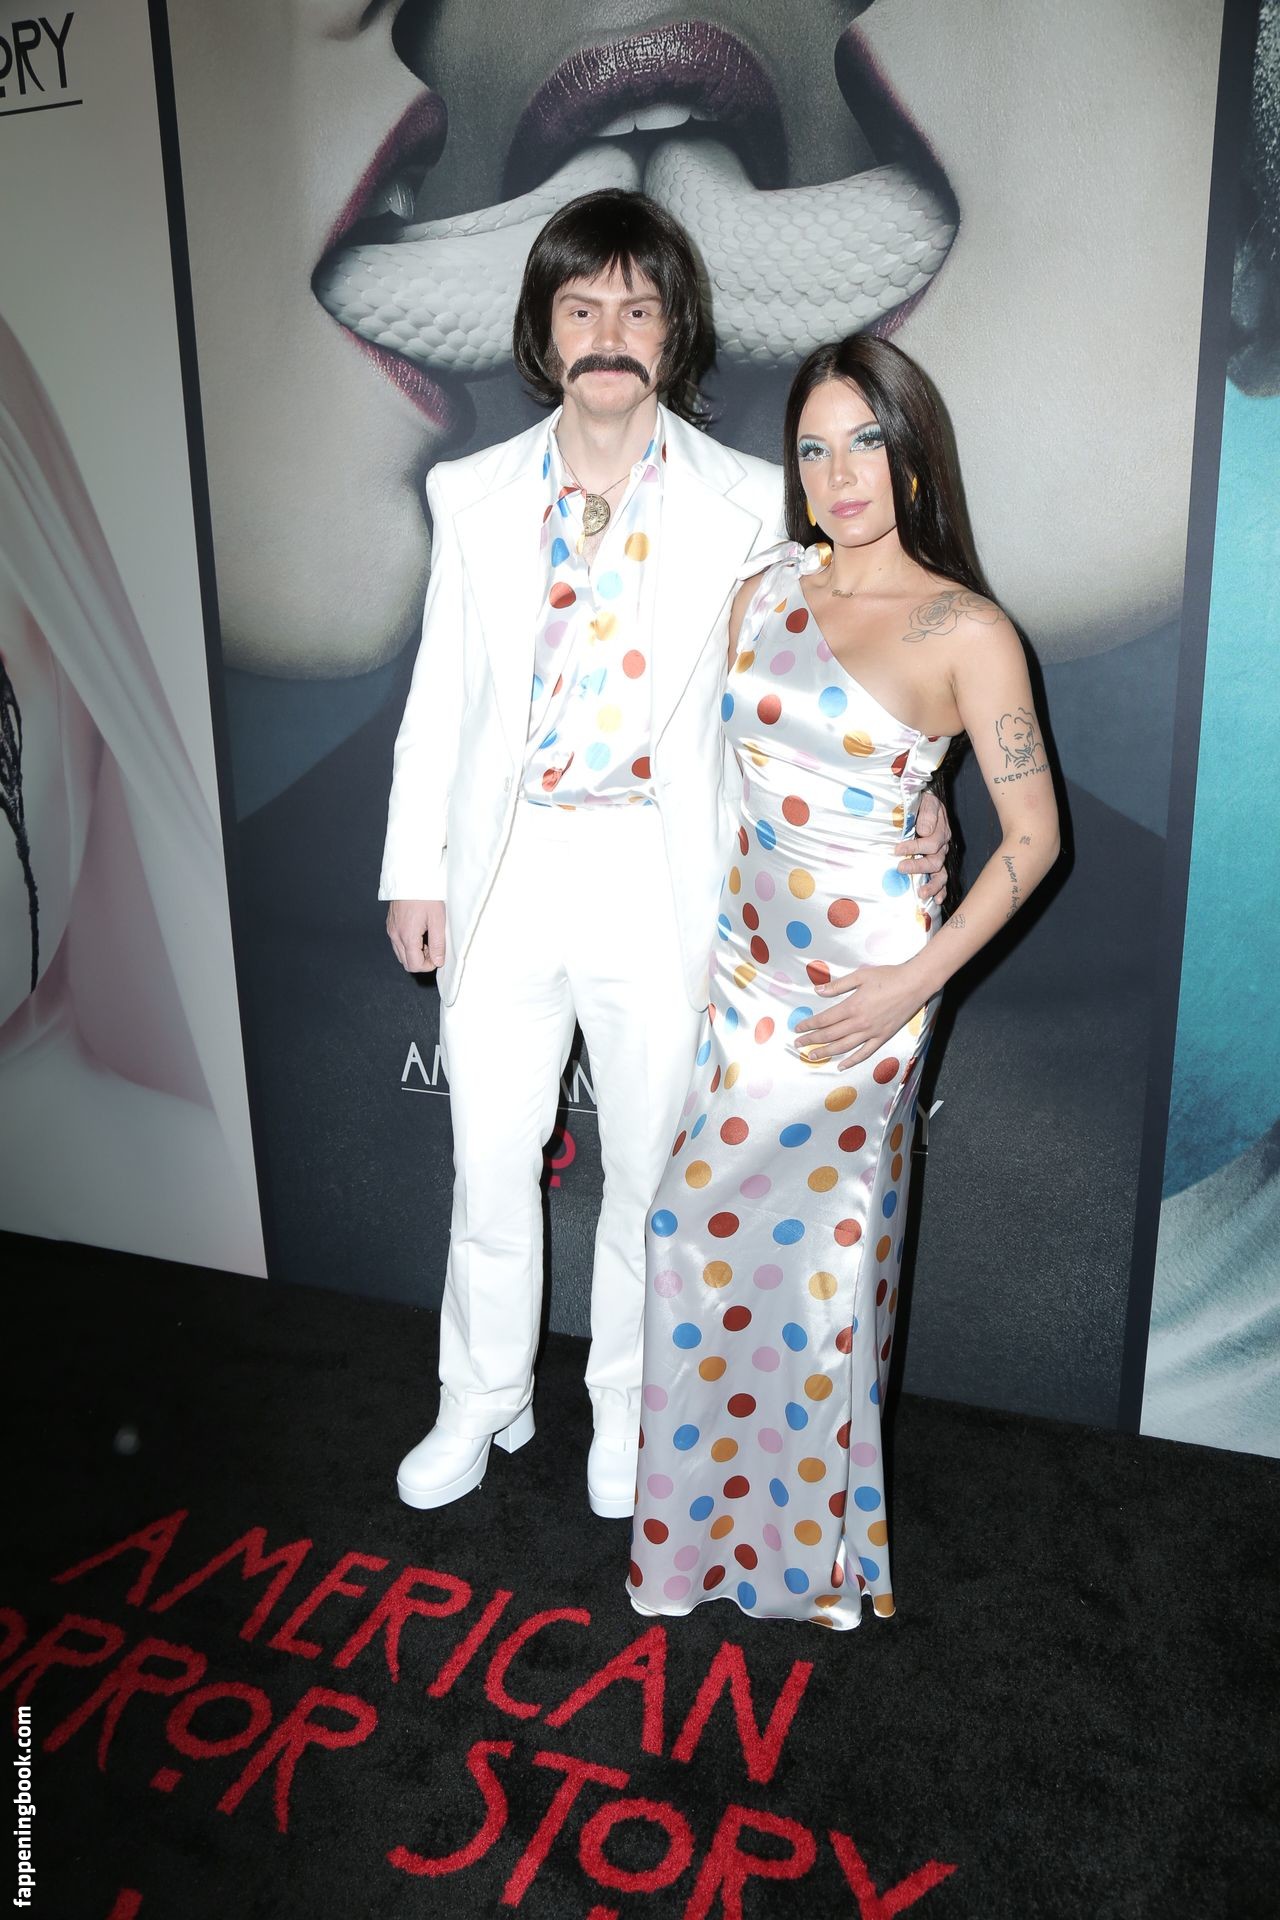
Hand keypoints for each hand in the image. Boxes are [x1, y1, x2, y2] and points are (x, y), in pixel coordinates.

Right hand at [387, 899, 445, 972]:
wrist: (411, 875)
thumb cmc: (426, 895)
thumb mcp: (438, 920)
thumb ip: (438, 943)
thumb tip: (438, 961)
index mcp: (407, 936)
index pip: (414, 965)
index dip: (428, 965)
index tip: (438, 955)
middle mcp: (395, 935)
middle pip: (406, 962)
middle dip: (421, 960)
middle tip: (434, 947)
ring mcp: (391, 929)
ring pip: (401, 953)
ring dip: (415, 952)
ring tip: (428, 938)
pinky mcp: (391, 923)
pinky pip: (397, 942)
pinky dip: (408, 944)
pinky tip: (420, 932)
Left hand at [794, 962, 928, 1069]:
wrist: (914, 984)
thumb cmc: (888, 976)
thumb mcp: (860, 976)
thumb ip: (838, 985)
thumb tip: (818, 991)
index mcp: (852, 1006)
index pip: (824, 1019)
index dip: (809, 1025)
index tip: (798, 1028)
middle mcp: (859, 1022)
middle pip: (830, 1035)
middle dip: (812, 1040)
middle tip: (798, 1044)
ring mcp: (871, 1032)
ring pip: (844, 1047)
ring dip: (826, 1052)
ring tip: (812, 1056)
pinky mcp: (883, 1037)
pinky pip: (865, 1053)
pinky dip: (852, 1061)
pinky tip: (841, 1066)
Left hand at [896, 790, 949, 904]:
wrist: (926, 801)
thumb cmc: (923, 801)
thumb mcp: (926, 801)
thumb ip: (928, 813)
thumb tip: (924, 830)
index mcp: (940, 830)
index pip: (931, 843)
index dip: (914, 847)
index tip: (897, 849)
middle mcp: (942, 845)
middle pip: (935, 861)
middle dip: (918, 866)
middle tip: (901, 868)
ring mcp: (940, 855)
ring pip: (941, 874)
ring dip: (932, 885)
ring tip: (921, 894)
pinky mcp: (936, 863)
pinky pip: (942, 878)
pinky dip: (940, 890)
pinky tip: (937, 901)